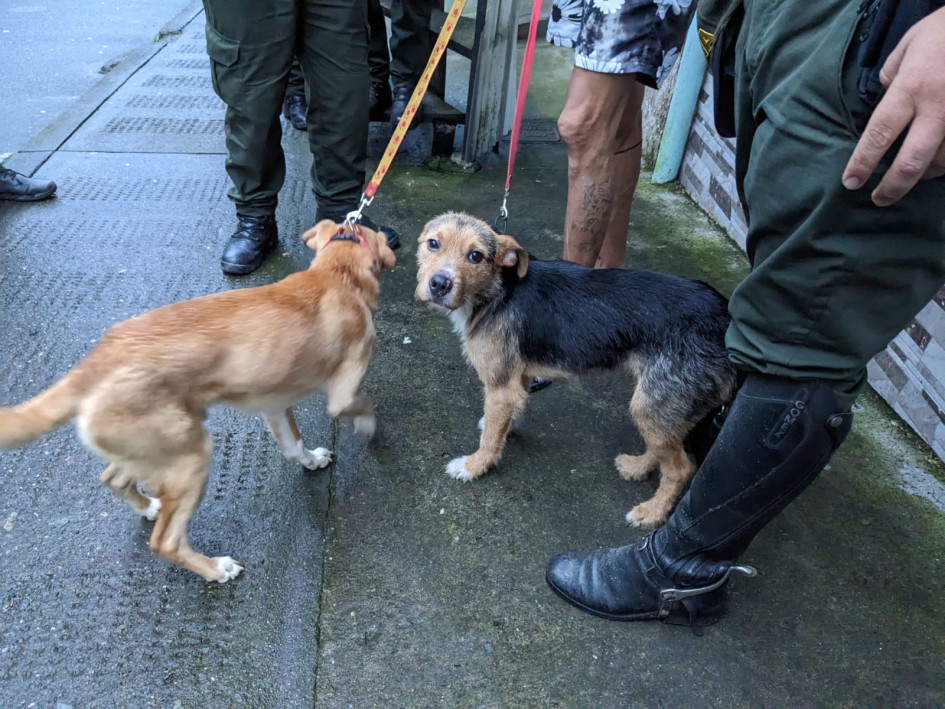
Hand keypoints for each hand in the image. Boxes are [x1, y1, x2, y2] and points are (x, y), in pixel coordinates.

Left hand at [842, 7, 944, 206]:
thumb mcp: (909, 45)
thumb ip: (892, 76)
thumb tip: (884, 96)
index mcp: (911, 89)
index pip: (878, 135)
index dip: (862, 163)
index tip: (851, 182)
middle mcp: (938, 108)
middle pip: (911, 162)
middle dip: (892, 187)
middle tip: (878, 199)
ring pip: (942, 162)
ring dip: (923, 175)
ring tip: (911, 177)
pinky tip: (936, 164)